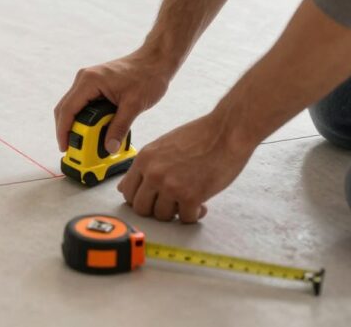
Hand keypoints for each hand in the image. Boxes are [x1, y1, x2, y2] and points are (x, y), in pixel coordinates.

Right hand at [54, 50, 174, 152]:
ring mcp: (88, 80)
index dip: (63, 130)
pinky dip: (84, 118)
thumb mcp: (134, 105)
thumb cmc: (147, 76)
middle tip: (73, 148)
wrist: (155, 60)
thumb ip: (120, 127)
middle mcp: (84, 79)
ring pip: (73, 106)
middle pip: (65, 108)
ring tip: (85, 142)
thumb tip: (109, 148)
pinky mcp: (94, 84)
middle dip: (67, 129)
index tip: (65, 147)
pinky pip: (82, 103)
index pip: (67, 109)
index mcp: (90, 81)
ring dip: (76, 124)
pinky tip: (94, 129)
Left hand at [117, 113, 255, 222]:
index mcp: (144, 159)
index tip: (152, 200)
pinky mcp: (191, 196)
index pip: (127, 192)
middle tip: (171, 204)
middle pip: (141, 209)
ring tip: (188, 201)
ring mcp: (171, 186)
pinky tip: (202, 204)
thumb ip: (145, 167)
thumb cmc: (199, 137)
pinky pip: (186, 218)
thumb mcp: (162, 146)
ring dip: (176, 212)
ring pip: (163, 216)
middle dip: (155, 210)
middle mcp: (153, 173)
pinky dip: (194, 215)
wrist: (227, 132)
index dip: (140, 200)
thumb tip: (124, 188)